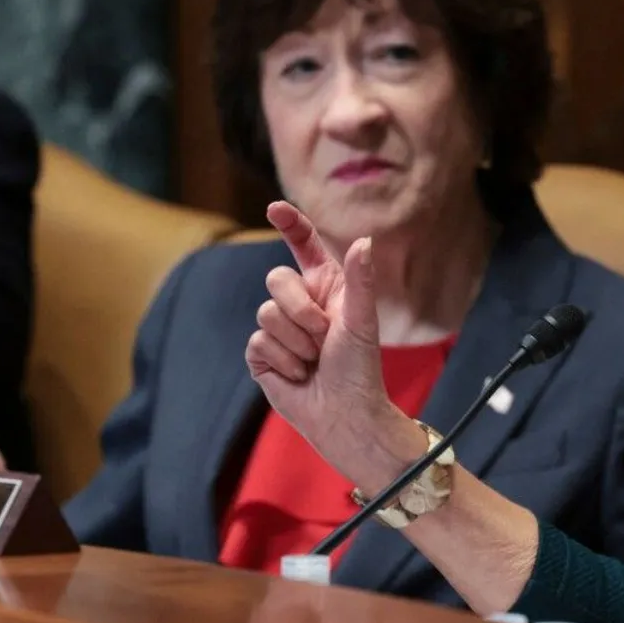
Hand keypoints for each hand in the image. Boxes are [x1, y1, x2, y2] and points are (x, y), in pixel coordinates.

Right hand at [243, 202, 407, 477]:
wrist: (344, 415)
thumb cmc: (360, 369)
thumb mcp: (362, 322)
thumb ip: (361, 281)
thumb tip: (364, 240)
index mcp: (325, 286)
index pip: (303, 245)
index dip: (289, 223)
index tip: (275, 207)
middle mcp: (300, 303)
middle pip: (276, 279)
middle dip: (300, 309)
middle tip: (323, 336)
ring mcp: (278, 329)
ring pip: (266, 313)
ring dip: (295, 342)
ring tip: (314, 361)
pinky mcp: (262, 355)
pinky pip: (258, 342)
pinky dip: (282, 361)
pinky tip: (298, 375)